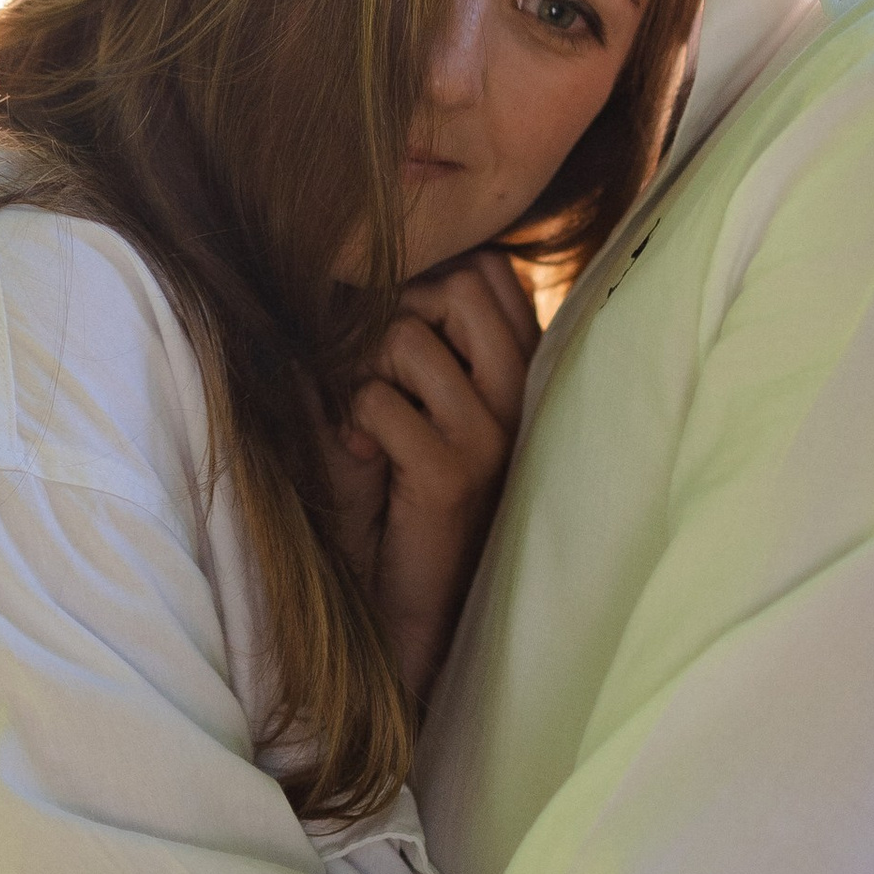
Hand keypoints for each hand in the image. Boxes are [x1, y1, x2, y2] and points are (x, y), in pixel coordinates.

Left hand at [338, 249, 536, 703]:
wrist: (409, 604)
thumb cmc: (401, 492)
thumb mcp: (420, 403)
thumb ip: (416, 339)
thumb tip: (361, 270)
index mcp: (524, 372)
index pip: (488, 272)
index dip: (427, 284)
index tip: (397, 338)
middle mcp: (523, 397)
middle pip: (460, 285)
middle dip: (397, 313)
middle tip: (376, 373)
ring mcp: (495, 437)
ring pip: (409, 336)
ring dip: (363, 367)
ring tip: (364, 416)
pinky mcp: (451, 476)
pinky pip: (378, 398)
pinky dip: (350, 416)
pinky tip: (359, 452)